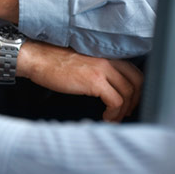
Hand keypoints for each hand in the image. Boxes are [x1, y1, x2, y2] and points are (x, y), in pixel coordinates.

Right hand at [16, 41, 142, 121]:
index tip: (129, 101)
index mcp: (105, 55)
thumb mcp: (81, 61)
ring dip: (123, 110)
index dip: (136, 89)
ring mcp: (102, 70)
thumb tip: (107, 86)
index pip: (133, 71)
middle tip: (126, 112)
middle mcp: (108, 60)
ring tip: (113, 118)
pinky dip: (114, 113)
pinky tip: (106, 117)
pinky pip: (115, 102)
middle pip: (137, 82)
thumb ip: (97, 69)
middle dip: (135, 100)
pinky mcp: (95, 82)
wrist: (37, 59)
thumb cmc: (52, 62)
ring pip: (128, 93)